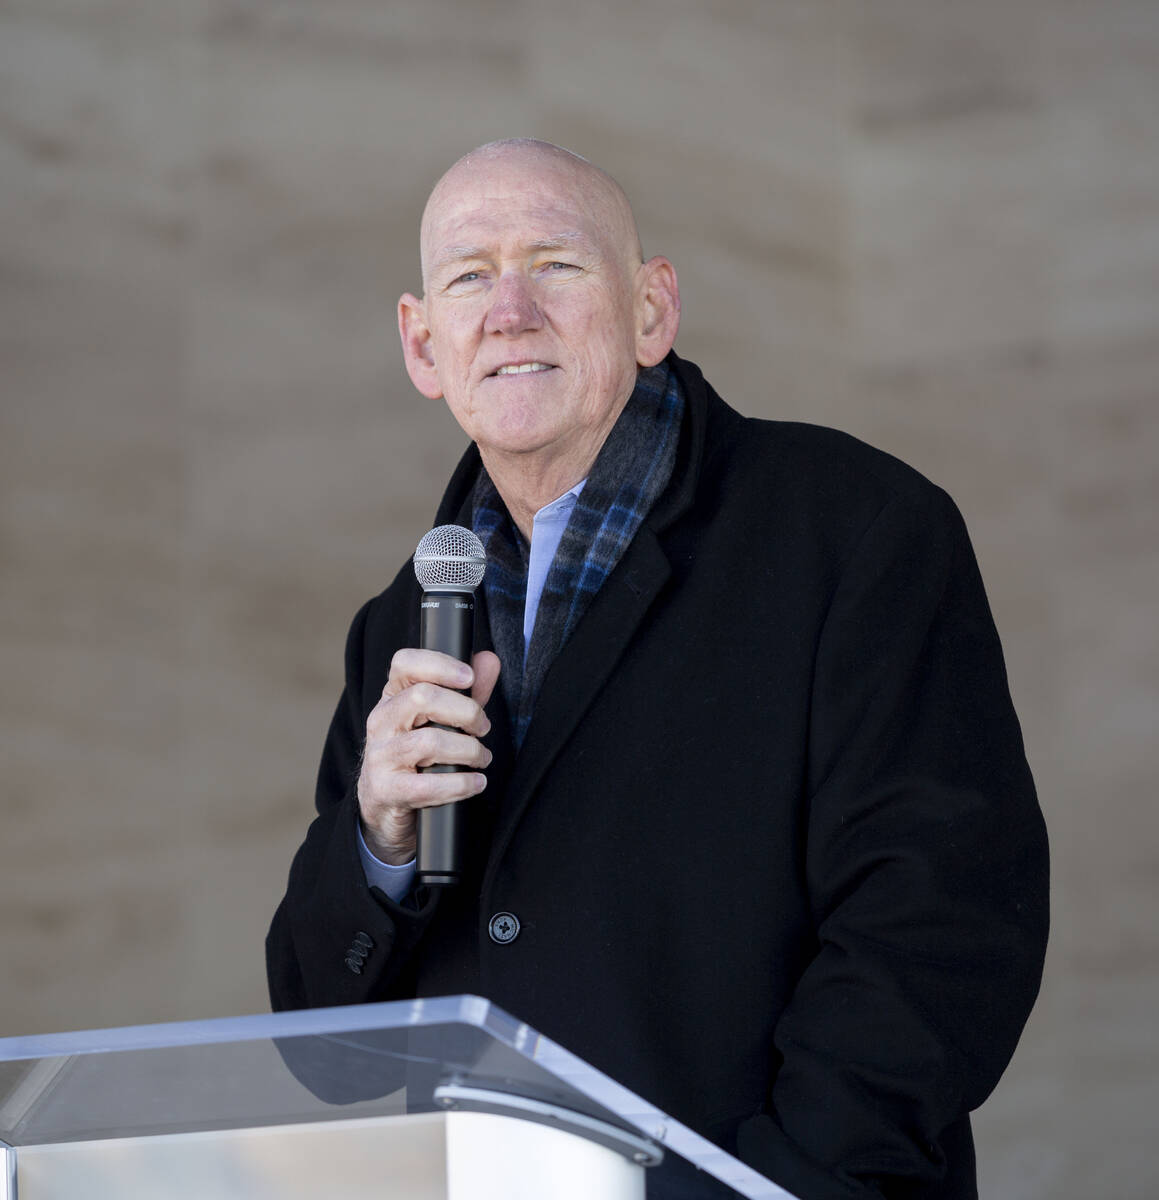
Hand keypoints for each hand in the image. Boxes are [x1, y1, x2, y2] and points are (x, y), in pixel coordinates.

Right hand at [357, 648, 500, 864]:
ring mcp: (379, 756)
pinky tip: (475, 783)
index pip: (404, 663)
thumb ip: (467, 692)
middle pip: (422, 697)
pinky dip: (460, 785)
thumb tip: (489, 660)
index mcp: (392, 697)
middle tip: (483, 728)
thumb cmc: (418, 757)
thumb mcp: (442, 720)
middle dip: (466, 711)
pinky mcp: (384, 790)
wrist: (384, 809)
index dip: (439, 664)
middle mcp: (381, 721)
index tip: (469, 678)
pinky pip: (427, 786)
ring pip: (429, 742)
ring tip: (481, 758)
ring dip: (468, 750)